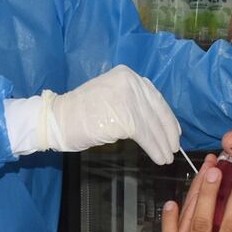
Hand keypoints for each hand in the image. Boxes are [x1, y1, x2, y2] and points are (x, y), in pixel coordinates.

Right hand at [45, 65, 180, 163]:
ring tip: (166, 157)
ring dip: (162, 143)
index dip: (166, 116)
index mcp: (126, 75)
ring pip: (152, 124)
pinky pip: (145, 134)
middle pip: (156, 109)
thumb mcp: (111, 97)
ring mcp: (127, 97)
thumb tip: (156, 121)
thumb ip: (132, 102)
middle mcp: (129, 81)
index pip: (154, 97)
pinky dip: (154, 147)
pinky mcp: (124, 116)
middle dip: (167, 131)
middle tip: (173, 147)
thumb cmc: (80, 113)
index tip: (174, 131)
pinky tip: (158, 156)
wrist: (56, 119)